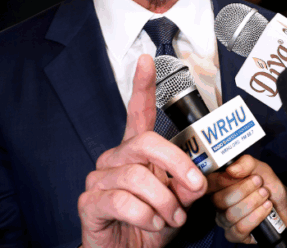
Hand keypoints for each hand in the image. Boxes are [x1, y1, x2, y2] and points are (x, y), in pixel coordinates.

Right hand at [78, 55, 207, 247]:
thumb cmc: (151, 225)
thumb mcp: (179, 202)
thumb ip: (188, 185)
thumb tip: (196, 176)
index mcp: (137, 153)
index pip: (138, 113)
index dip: (142, 86)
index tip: (147, 61)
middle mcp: (115, 159)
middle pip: (147, 143)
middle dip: (177, 165)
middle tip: (193, 188)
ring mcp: (99, 179)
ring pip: (138, 177)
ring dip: (164, 202)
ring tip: (170, 218)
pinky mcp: (90, 203)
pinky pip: (123, 201)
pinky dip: (146, 216)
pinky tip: (150, 224)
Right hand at [208, 155, 286, 243]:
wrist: (285, 207)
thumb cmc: (269, 187)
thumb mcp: (261, 169)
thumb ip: (246, 163)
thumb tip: (231, 169)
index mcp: (220, 185)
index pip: (209, 184)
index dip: (223, 179)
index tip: (241, 174)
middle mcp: (219, 204)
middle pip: (220, 200)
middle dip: (244, 190)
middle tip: (260, 185)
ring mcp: (225, 221)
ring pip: (231, 215)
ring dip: (253, 203)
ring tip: (265, 196)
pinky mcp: (234, 235)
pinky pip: (240, 228)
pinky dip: (256, 216)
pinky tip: (266, 208)